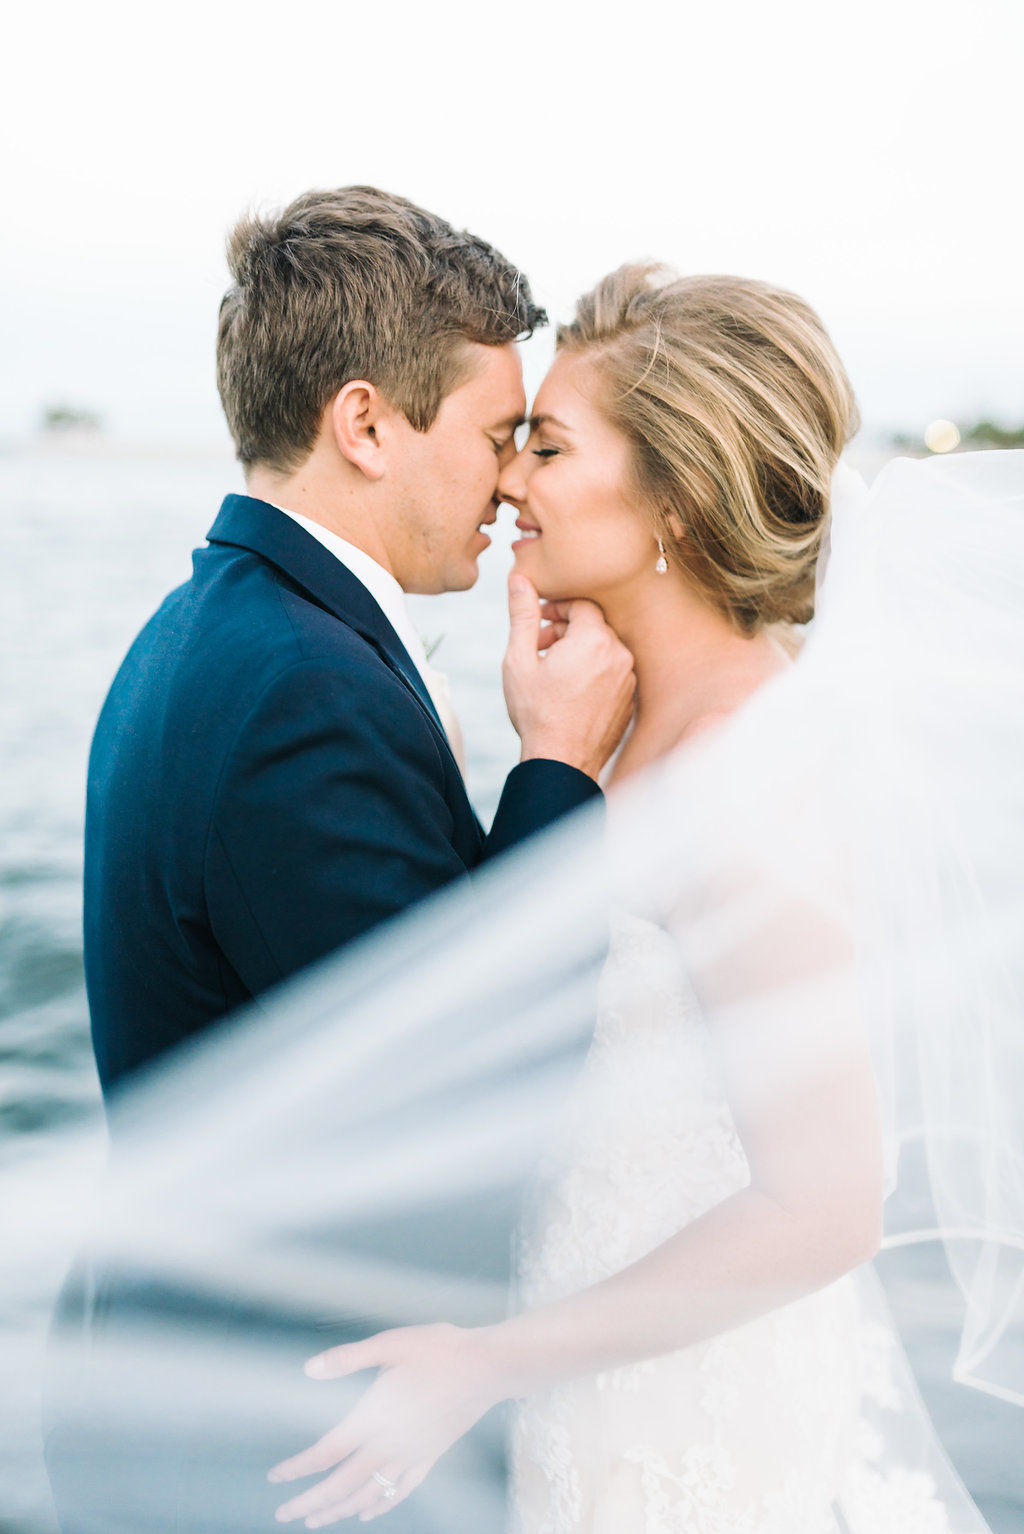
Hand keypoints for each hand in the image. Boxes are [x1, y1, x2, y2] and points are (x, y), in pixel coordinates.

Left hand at [268, 1323, 502, 1525]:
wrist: (487, 1367)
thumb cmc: (439, 1350)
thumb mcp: (390, 1344)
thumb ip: (348, 1359)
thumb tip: (309, 1369)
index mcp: (374, 1417)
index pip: (326, 1453)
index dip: (298, 1469)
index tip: (276, 1478)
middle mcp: (389, 1445)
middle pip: (341, 1484)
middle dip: (310, 1502)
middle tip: (284, 1514)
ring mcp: (411, 1455)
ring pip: (368, 1494)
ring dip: (339, 1510)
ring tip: (316, 1520)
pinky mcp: (430, 1456)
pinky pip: (401, 1492)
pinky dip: (380, 1507)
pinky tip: (369, 1513)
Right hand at [503, 575, 635, 779]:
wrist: (562, 762)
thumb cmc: (537, 713)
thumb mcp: (519, 660)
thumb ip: (523, 615)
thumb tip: (518, 579)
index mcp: (594, 639)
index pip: (580, 603)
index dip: (556, 608)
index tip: (537, 622)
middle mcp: (619, 654)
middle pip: (593, 625)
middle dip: (564, 630)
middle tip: (538, 646)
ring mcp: (628, 679)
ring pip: (603, 649)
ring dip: (578, 651)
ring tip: (551, 671)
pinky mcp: (630, 699)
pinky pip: (611, 672)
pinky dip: (592, 672)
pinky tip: (569, 690)